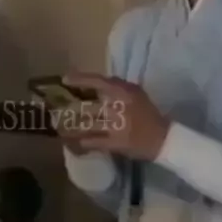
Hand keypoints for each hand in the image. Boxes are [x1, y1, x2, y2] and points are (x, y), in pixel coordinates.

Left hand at [52, 72, 169, 161]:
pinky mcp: (113, 143)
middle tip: (58, 109)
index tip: (65, 79)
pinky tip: (76, 142)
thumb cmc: (148, 113)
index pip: (97, 82)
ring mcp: (114, 126)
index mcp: (123, 92)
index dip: (80, 79)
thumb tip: (96, 83)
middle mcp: (116, 107)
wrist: (162, 138)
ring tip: (61, 127)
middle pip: (87, 106)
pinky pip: (92, 141)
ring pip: (86, 124)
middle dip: (70, 108)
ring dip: (72, 126)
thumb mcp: (135, 93)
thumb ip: (117, 87)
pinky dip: (82, 141)